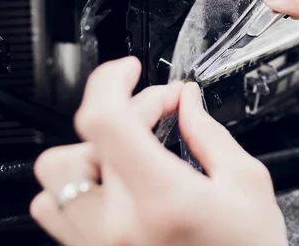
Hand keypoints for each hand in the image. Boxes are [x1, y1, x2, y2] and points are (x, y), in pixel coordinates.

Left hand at [29, 57, 286, 245]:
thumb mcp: (246, 184)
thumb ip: (208, 134)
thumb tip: (186, 100)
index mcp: (163, 200)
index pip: (104, 121)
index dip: (111, 81)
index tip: (129, 71)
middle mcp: (119, 227)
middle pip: (83, 138)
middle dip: (124, 112)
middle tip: (160, 114)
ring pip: (54, 175)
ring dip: (90, 149)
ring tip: (130, 151)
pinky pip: (52, 211)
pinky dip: (75, 185)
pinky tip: (112, 182)